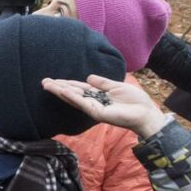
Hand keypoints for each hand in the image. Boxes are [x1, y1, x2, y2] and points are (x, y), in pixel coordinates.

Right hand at [42, 75, 168, 137]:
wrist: (146, 112)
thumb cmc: (135, 101)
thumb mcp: (117, 86)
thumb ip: (103, 83)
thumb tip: (88, 77)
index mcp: (98, 95)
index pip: (79, 89)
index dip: (66, 84)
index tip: (54, 80)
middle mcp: (93, 102)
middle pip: (72, 93)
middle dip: (58, 88)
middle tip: (44, 82)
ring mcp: (94, 108)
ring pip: (73, 98)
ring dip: (60, 91)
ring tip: (47, 85)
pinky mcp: (97, 113)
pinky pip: (82, 103)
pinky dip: (72, 96)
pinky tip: (63, 91)